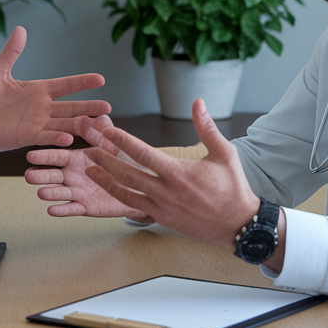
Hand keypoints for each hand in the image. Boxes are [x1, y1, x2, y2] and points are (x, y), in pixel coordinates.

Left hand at [0, 26, 109, 155]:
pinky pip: (47, 137)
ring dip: (81, 124)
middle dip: (89, 107)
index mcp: (38, 90)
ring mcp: (37, 123)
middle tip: (108, 107)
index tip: (100, 79)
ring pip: (65, 123)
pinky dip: (58, 138)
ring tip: (99, 125)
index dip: (82, 82)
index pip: (65, 85)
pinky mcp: (28, 137)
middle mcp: (42, 107)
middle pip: (71, 107)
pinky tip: (70, 138)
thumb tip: (20, 29)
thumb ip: (11, 53)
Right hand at [25, 115, 149, 218]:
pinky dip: (62, 210)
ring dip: (50, 193)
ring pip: (60, 193)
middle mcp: (73, 175)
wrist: (137, 188)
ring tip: (41, 193)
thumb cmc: (123, 164)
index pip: (57, 157)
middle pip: (53, 175)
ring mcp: (77, 192)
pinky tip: (52, 210)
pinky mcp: (85, 207)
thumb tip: (93, 119)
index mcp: (76, 159)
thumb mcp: (112, 146)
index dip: (44, 157)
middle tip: (29, 176)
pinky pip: (72, 209)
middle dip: (41, 176)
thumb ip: (100, 135)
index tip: (31, 156)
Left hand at [84, 99, 257, 248]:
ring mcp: (162, 208)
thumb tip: (197, 102)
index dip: (123, 141)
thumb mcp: (224, 153)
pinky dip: (119, 197)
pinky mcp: (162, 219)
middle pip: (127, 173)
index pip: (143, 153)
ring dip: (106, 180)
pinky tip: (108, 190)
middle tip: (89, 149)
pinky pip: (135, 207)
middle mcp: (166, 191)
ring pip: (126, 192)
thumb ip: (206, 127)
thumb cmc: (233, 187)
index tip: (107, 131)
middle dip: (106, 160)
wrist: (239, 224)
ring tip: (89, 170)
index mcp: (178, 173)